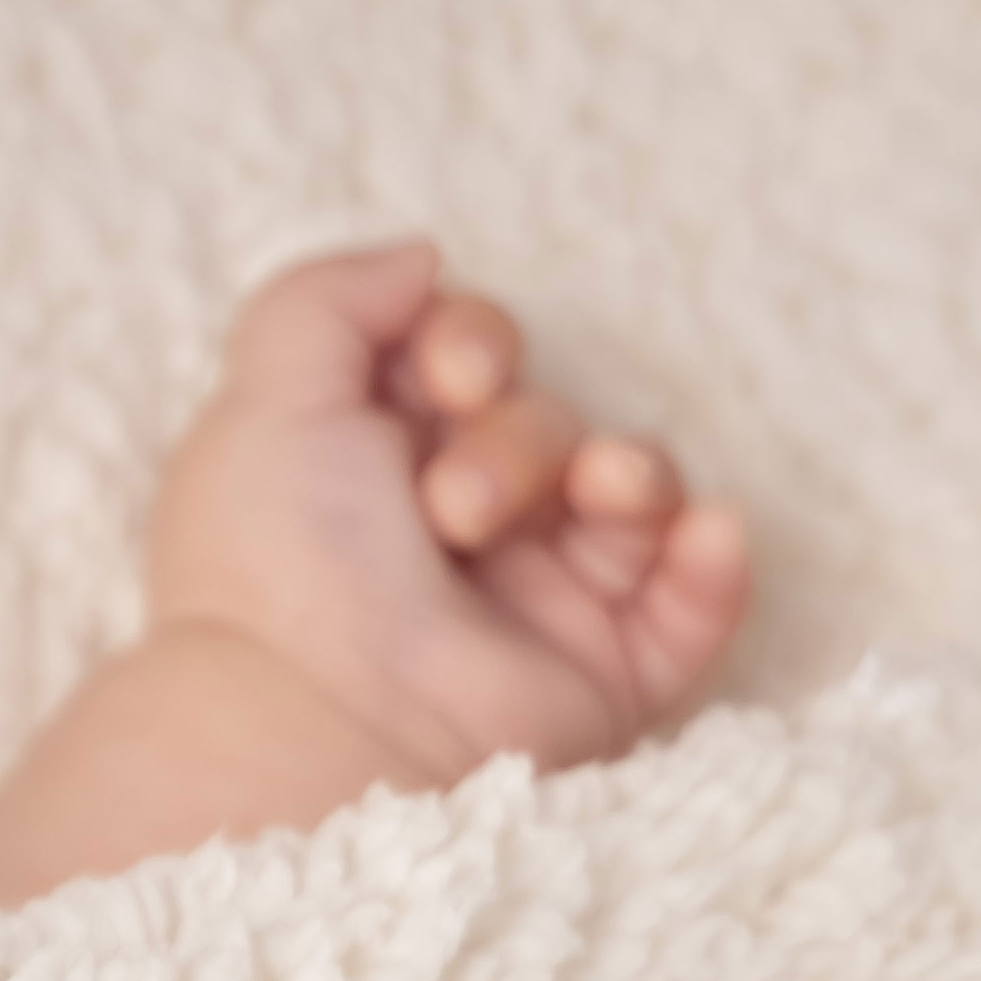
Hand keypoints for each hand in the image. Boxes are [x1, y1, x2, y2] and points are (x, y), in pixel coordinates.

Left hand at [141, 241, 754, 787]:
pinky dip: (713, 560)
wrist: (323, 720)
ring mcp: (534, 604)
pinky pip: (697, 600)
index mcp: (370, 464)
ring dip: (625, 475)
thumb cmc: (282, 561)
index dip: (474, 342)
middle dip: (517, 435)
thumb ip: (329, 300)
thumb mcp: (268, 395)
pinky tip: (701, 535)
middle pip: (546, 416)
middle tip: (451, 507)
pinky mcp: (601, 675)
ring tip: (589, 503)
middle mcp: (454, 529)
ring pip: (630, 488)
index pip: (467, 357)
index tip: (449, 375)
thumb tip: (421, 260)